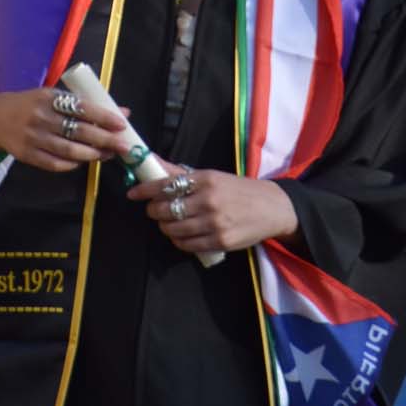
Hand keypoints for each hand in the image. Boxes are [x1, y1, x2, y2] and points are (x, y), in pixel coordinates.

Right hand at [0, 88, 129, 177]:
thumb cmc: (32, 105)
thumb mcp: (54, 96)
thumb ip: (85, 104)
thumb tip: (123, 112)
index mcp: (49, 97)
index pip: (82, 107)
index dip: (103, 117)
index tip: (123, 124)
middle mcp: (41, 117)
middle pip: (78, 131)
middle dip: (104, 139)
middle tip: (123, 146)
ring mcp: (33, 138)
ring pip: (69, 150)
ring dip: (92, 154)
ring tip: (108, 155)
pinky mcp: (27, 155)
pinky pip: (55, 164)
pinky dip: (72, 164)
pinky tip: (84, 161)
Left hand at [128, 165, 299, 254]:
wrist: (272, 207)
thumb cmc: (238, 189)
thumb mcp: (211, 176)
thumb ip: (180, 172)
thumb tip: (151, 160)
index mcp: (206, 179)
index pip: (165, 184)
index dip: (144, 190)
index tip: (133, 193)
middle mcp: (208, 200)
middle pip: (165, 209)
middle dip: (154, 211)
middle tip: (155, 210)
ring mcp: (214, 223)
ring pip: (173, 229)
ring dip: (165, 227)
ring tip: (169, 222)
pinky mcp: (220, 241)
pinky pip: (186, 245)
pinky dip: (179, 240)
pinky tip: (182, 234)